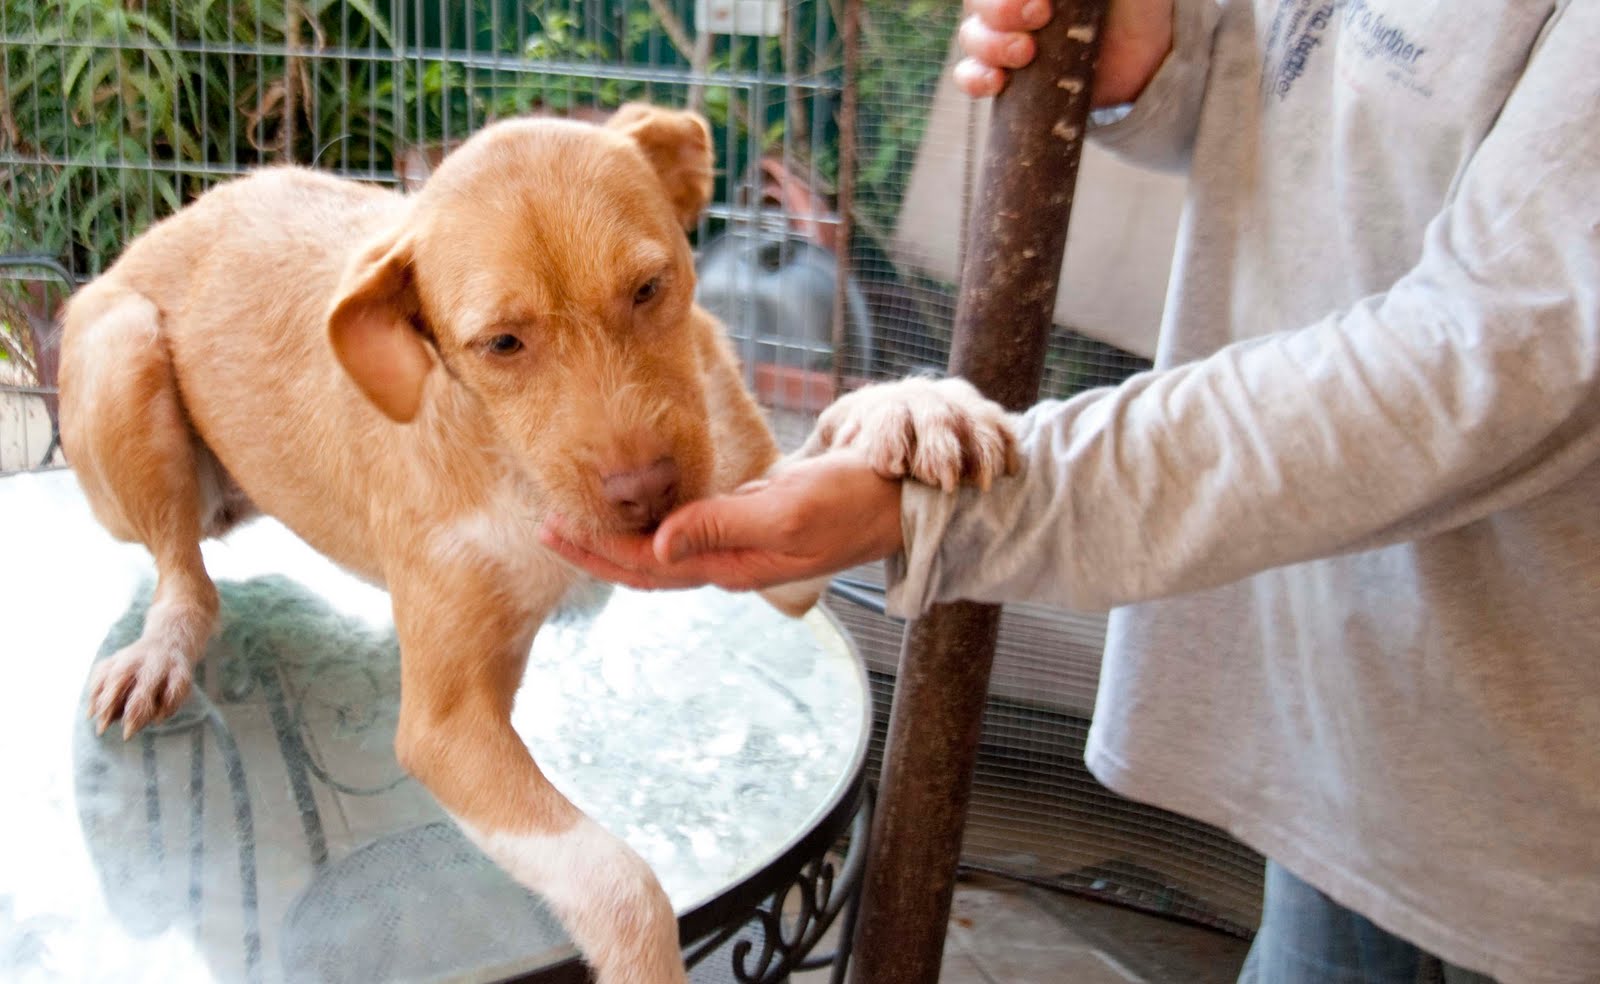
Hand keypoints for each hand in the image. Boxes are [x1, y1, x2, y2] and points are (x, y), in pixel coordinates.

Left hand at [539, 452, 903, 593]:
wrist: (900, 496)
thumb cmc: (851, 500)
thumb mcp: (786, 510)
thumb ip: (721, 526)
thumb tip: (658, 544)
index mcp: (733, 567)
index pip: (649, 567)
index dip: (599, 551)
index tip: (553, 529)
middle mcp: (729, 561)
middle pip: (647, 565)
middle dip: (594, 549)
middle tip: (544, 526)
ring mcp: (740, 543)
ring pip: (665, 548)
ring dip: (619, 535)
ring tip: (577, 515)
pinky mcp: (750, 519)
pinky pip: (690, 527)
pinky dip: (655, 518)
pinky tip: (638, 505)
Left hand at [801, 376, 1018, 491]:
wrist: (916, 420)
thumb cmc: (867, 439)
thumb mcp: (836, 442)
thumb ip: (807, 464)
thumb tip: (761, 491)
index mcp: (880, 407)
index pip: (884, 416)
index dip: (889, 439)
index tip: (891, 467)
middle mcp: (920, 401)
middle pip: (932, 416)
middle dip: (938, 446)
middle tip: (940, 479)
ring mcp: (957, 408)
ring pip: (971, 422)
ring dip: (976, 451)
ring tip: (980, 482)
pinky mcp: (988, 418)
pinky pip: (1001, 428)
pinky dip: (1005, 448)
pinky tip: (1007, 470)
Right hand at [954, 0, 1173, 106]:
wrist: (1149, 60)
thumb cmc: (1136, 5)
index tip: (1042, 0)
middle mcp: (1012, 2)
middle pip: (978, 3)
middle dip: (1000, 10)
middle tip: (1039, 16)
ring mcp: (1005, 38)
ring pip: (971, 36)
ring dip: (990, 44)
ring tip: (1026, 54)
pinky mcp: (1007, 78)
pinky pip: (969, 76)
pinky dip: (975, 79)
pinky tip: (996, 82)